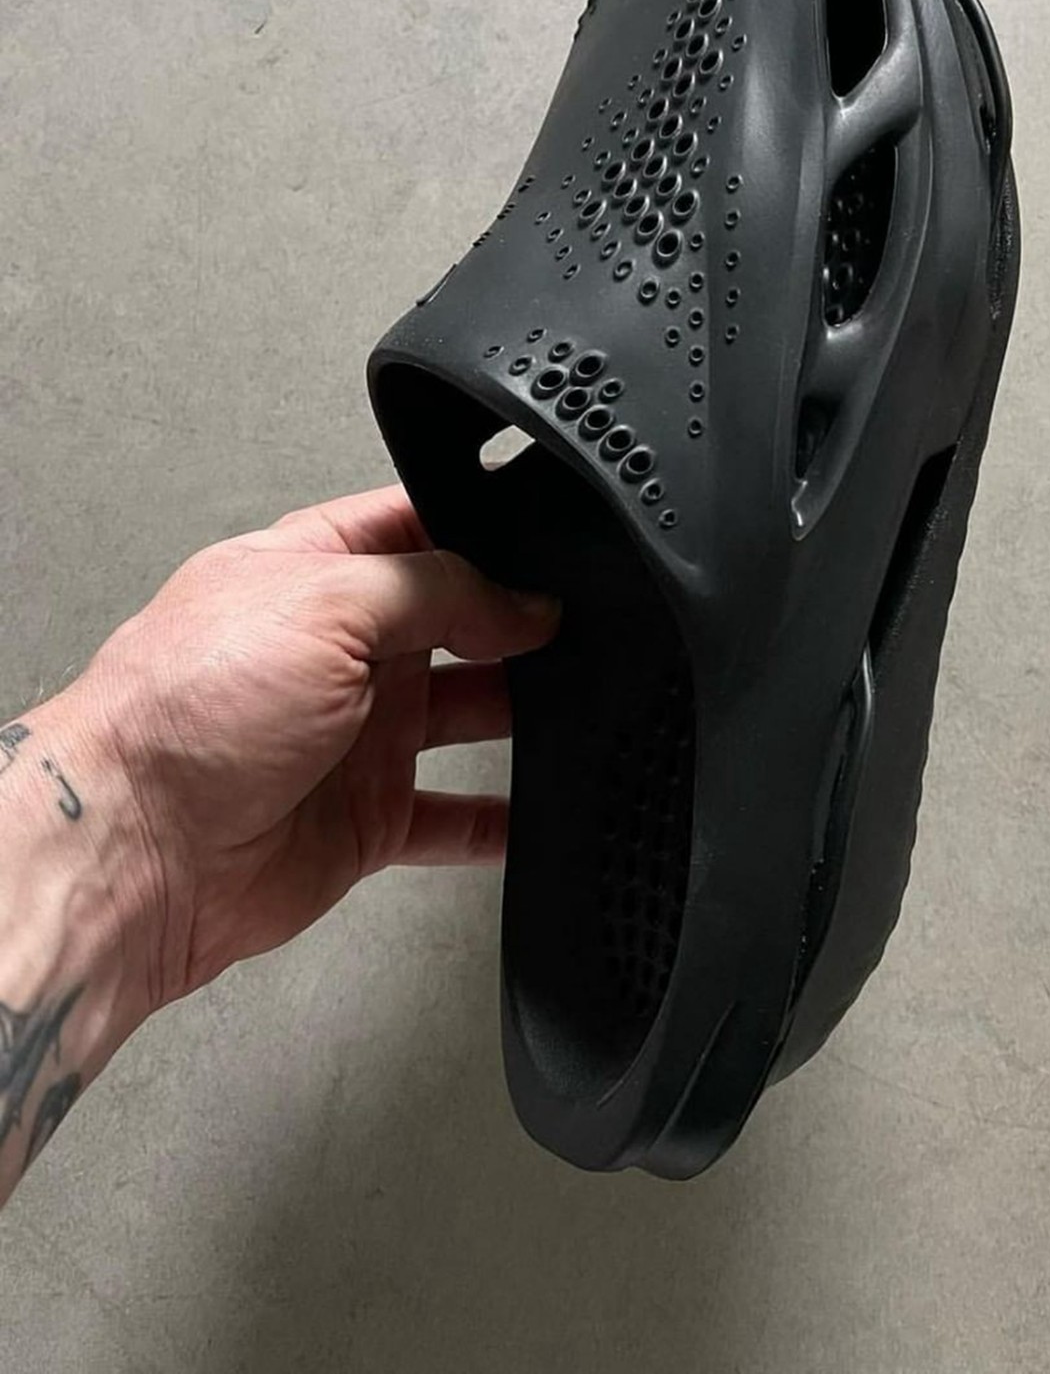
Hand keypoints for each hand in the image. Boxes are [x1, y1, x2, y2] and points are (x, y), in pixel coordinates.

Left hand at [64, 485, 557, 1012]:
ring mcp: (358, 736)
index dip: (483, 533)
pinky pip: (457, 817)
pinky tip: (542, 807)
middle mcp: (339, 651)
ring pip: (470, 715)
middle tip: (574, 626)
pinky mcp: (369, 818)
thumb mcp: (323, 604)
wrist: (135, 853)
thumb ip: (436, 590)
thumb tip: (520, 600)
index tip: (547, 550)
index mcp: (313, 573)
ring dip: (523, 712)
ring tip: (581, 702)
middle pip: (457, 622)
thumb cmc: (183, 713)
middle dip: (515, 621)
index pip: (417, 529)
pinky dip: (501, 820)